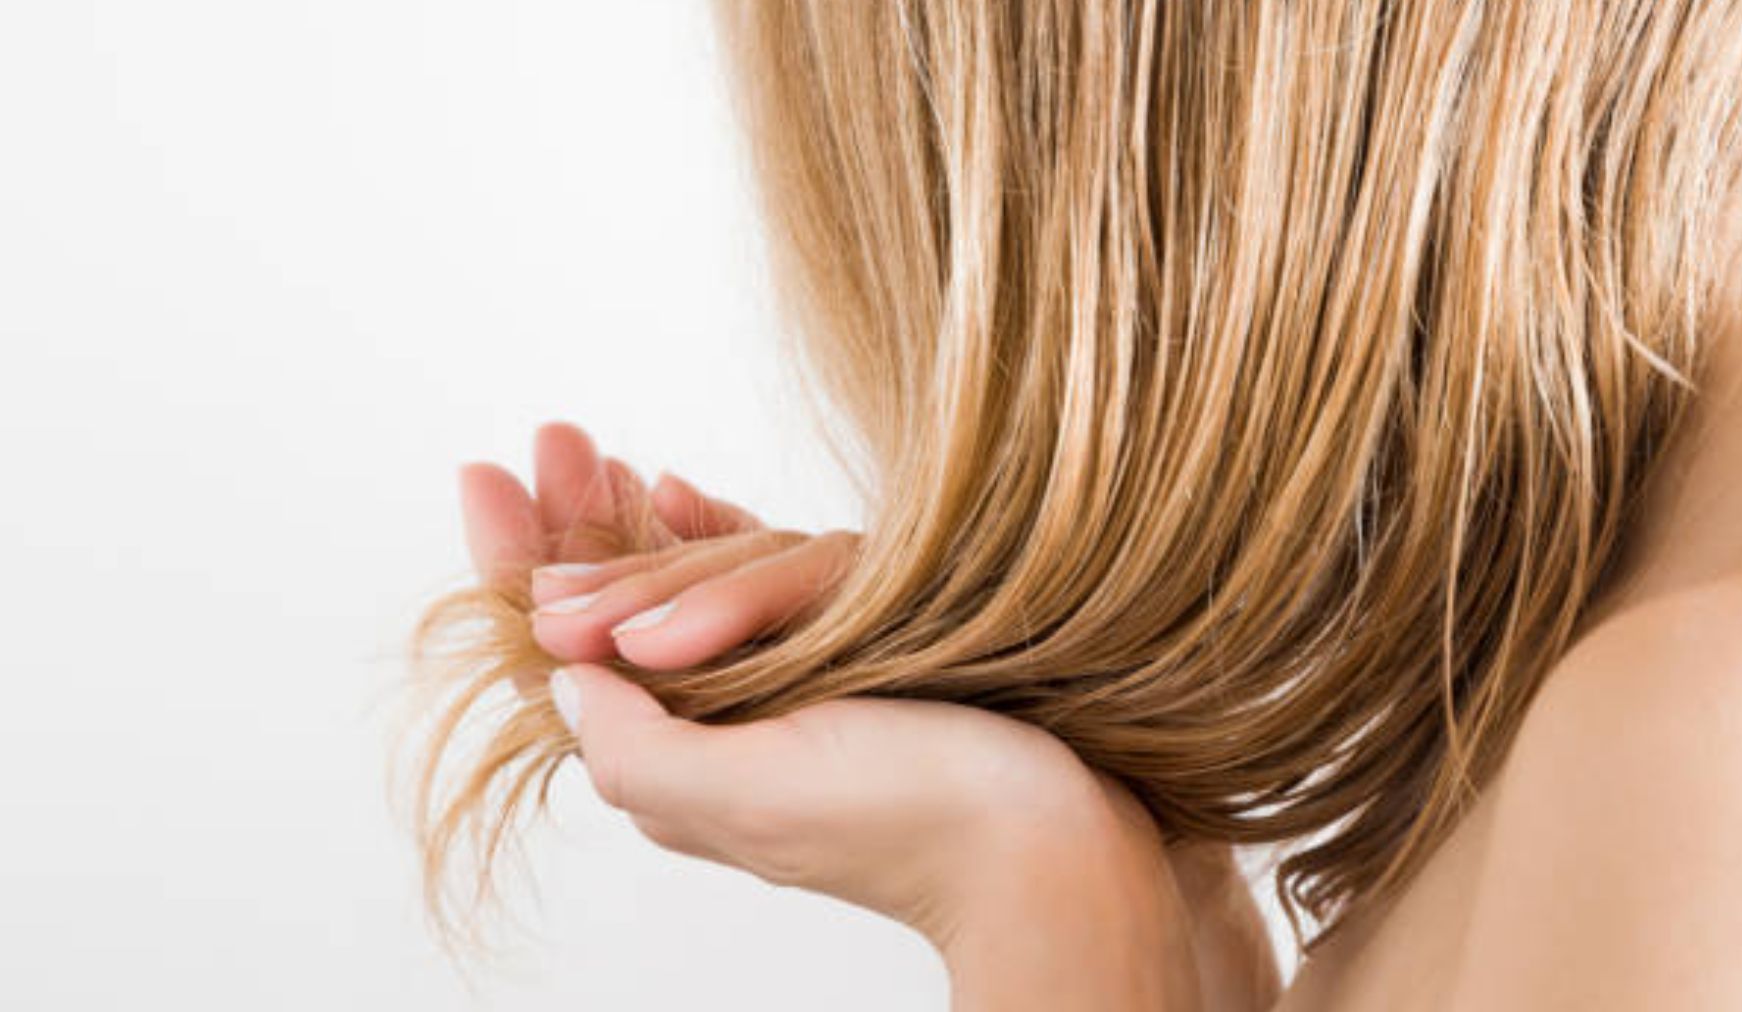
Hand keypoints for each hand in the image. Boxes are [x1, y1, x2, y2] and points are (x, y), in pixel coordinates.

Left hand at [457, 422, 1270, 1007]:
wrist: (1066, 849)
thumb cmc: (913, 822)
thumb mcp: (741, 794)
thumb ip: (634, 741)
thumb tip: (563, 673)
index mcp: (678, 759)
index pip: (567, 654)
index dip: (517, 559)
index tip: (486, 475)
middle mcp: (726, 725)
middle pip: (622, 609)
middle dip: (578, 519)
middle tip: (550, 438)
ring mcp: (794, 694)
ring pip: (695, 593)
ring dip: (646, 525)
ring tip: (609, 460)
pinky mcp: (861, 665)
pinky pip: (771, 592)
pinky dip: (726, 542)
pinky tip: (697, 494)